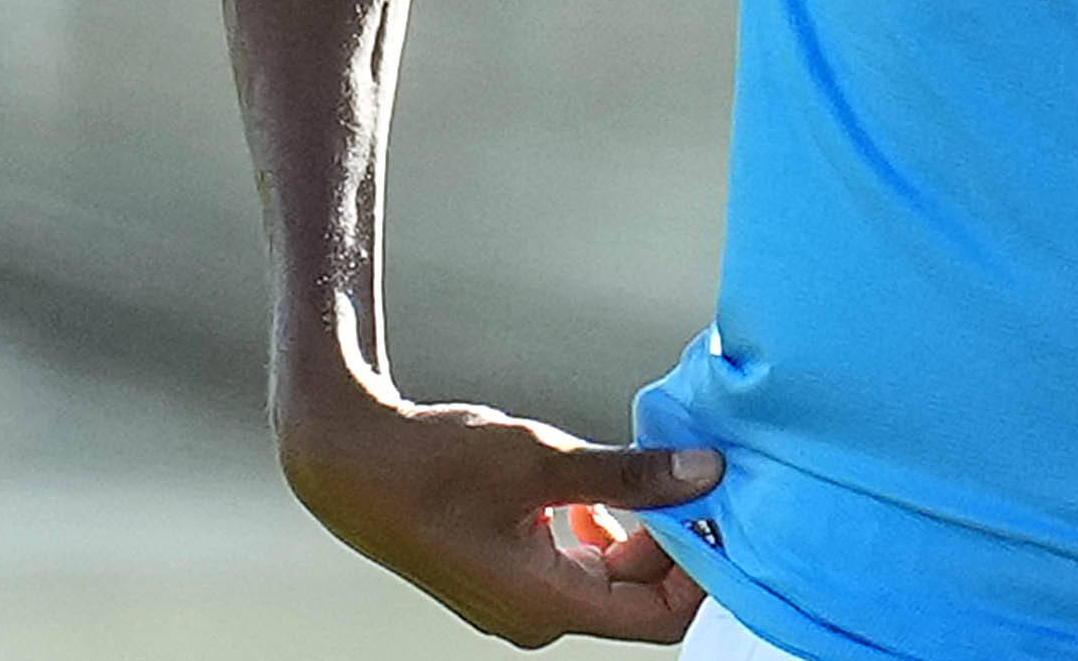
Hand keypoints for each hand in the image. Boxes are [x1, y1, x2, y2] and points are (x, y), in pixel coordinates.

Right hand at [276, 386, 717, 646]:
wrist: (351, 464)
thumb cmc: (438, 464)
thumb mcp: (544, 460)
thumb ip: (629, 475)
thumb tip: (707, 473)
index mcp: (548, 605)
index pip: (660, 617)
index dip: (702, 568)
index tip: (725, 508)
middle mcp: (538, 614)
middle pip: (641, 594)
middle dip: (678, 538)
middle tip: (706, 474)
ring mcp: (522, 595)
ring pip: (614, 572)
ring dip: (644, 527)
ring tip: (665, 470)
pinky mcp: (511, 570)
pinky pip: (583, 559)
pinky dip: (608, 523)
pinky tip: (607, 483)